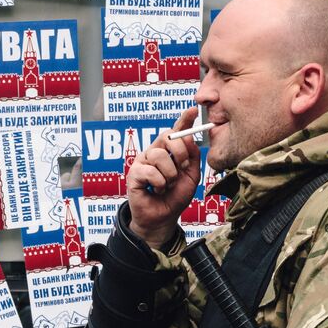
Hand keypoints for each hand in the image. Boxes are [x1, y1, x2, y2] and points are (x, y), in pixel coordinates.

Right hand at [126, 107, 202, 248]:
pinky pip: (150, 171)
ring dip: (169, 174)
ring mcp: (143, 161)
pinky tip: (157, 190)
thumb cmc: (175, 197)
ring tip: (167, 185)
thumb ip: (192, 156)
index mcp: (169, 151)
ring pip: (159, 155)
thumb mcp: (191, 176)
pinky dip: (159, 183)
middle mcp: (155, 152)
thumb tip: (189, 137)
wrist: (163, 218)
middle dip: (180, 152)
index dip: (184, 120)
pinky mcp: (134, 173)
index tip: (193, 110)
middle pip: (167, 136)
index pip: (176, 131)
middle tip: (182, 169)